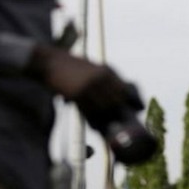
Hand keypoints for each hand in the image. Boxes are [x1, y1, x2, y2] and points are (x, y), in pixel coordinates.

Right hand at [26, 45, 142, 131]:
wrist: (49, 62)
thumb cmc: (71, 66)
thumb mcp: (92, 68)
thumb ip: (106, 79)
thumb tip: (119, 96)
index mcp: (107, 71)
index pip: (126, 89)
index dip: (134, 101)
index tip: (139, 109)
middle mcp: (101, 78)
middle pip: (117, 101)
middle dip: (121, 112)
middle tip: (123, 122)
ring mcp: (90, 86)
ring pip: (105, 108)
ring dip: (107, 119)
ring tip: (108, 126)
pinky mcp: (78, 94)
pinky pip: (90, 111)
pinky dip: (94, 120)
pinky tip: (95, 126)